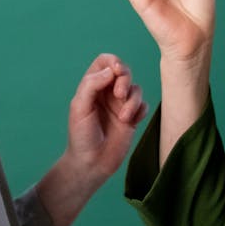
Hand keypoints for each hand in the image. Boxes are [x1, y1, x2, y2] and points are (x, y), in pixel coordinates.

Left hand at [63, 54, 147, 183]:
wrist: (91, 163)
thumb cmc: (81, 135)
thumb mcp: (80, 107)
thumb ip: (92, 84)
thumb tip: (111, 70)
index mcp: (92, 86)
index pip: (105, 61)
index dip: (113, 62)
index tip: (116, 71)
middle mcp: (107, 93)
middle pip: (124, 72)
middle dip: (125, 80)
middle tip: (119, 94)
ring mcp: (120, 105)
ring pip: (136, 89)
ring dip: (132, 101)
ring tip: (123, 117)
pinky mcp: (132, 119)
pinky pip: (144, 105)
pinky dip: (140, 110)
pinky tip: (131, 122)